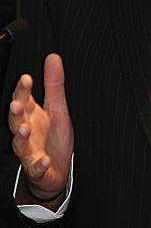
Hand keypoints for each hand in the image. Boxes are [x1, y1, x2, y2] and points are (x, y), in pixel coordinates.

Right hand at [8, 53, 73, 201]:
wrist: (55, 170)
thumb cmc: (53, 137)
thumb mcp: (57, 107)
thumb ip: (54, 84)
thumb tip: (53, 57)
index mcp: (31, 115)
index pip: (23, 100)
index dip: (23, 90)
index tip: (26, 78)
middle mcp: (27, 132)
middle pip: (16, 121)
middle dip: (15, 113)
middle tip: (16, 105)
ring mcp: (31, 152)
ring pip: (21, 145)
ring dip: (21, 138)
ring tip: (24, 129)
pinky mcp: (38, 169)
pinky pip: (37, 168)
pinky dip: (39, 165)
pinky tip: (44, 160)